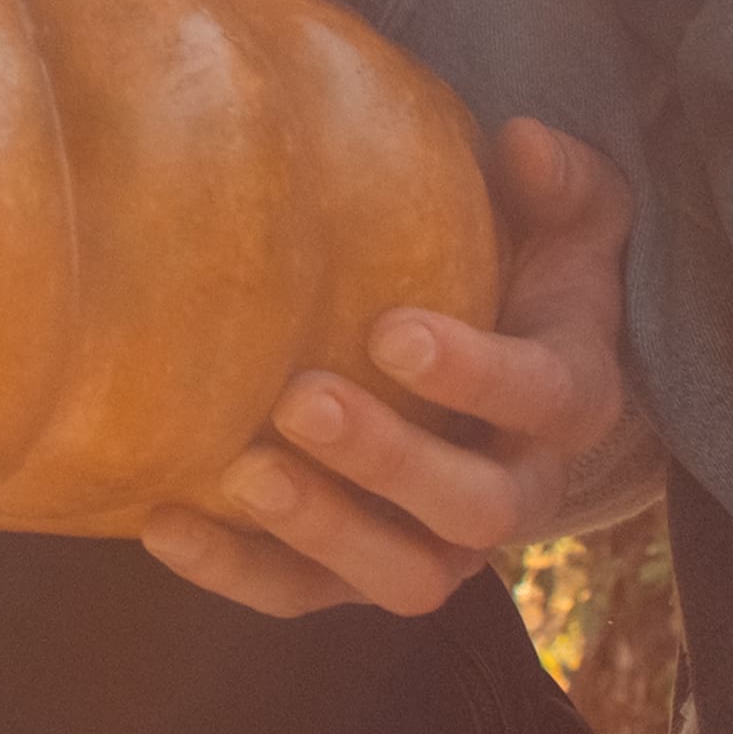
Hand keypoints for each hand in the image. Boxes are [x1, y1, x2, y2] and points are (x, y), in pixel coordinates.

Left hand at [137, 119, 638, 619]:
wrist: (514, 372)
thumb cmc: (532, 271)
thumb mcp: (567, 217)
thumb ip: (557, 181)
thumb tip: (519, 139)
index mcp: (569, 396)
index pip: (541, 398)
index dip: (474, 377)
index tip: (393, 331)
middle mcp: (519, 490)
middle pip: (473, 509)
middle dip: (387, 462)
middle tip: (301, 398)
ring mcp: (442, 543)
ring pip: (404, 576)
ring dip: (322, 532)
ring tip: (242, 473)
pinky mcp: (365, 572)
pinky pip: (308, 595)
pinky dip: (238, 573)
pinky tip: (163, 524)